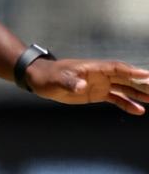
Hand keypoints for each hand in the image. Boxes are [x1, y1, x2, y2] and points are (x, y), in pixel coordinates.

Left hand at [26, 58, 148, 114]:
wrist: (39, 79)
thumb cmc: (47, 76)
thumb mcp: (57, 79)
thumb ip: (70, 82)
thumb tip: (82, 86)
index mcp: (93, 67)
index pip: (116, 68)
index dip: (131, 72)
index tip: (147, 76)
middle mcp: (100, 74)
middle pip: (125, 77)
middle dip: (141, 82)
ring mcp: (100, 83)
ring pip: (124, 87)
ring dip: (139, 93)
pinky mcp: (97, 93)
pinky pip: (116, 98)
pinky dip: (127, 103)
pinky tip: (139, 110)